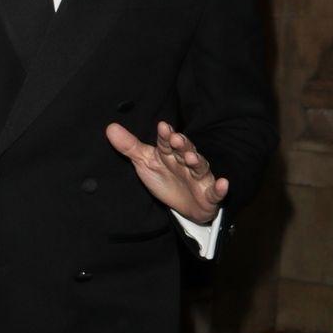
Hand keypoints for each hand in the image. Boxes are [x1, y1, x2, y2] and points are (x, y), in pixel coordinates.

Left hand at [104, 119, 227, 224]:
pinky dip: (220, 188)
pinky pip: (216, 192)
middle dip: (182, 145)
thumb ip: (130, 147)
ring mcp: (199, 178)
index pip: (166, 143)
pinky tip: (223, 183)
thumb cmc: (166, 179)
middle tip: (176, 139)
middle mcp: (186, 162)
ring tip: (192, 157)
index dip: (165, 136)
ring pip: (200, 167)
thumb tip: (110, 128)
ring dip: (197, 161)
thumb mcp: (145, 163)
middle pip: (185, 151)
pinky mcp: (210, 194)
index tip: (162, 126)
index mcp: (170, 154)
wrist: (186, 206)